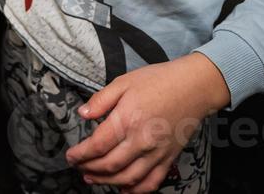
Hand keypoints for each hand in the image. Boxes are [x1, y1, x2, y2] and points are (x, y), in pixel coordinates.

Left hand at [64, 54, 228, 192]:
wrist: (193, 87)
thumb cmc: (159, 81)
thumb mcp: (124, 82)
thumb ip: (101, 100)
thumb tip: (83, 114)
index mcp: (127, 120)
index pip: (97, 145)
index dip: (80, 154)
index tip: (70, 156)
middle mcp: (141, 140)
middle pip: (110, 165)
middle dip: (89, 169)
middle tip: (78, 167)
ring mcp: (156, 152)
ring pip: (128, 178)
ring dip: (107, 182)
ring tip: (93, 179)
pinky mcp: (168, 158)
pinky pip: (151, 182)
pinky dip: (136, 190)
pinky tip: (124, 189)